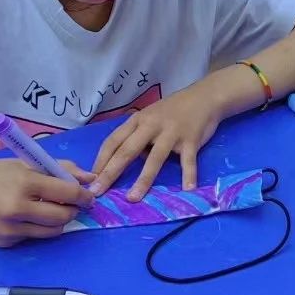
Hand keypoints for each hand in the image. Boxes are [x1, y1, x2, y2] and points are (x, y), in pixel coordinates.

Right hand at [0, 158, 94, 247]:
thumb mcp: (22, 164)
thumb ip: (58, 169)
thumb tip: (89, 177)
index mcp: (25, 182)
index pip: (67, 193)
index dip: (84, 196)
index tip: (90, 196)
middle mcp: (18, 208)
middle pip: (63, 216)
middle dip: (73, 211)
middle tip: (73, 204)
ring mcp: (10, 229)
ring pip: (51, 232)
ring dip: (59, 222)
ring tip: (52, 210)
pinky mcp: (4, 243)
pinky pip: (32, 237)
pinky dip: (37, 228)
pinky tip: (26, 217)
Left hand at [89, 83, 224, 200]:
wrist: (204, 96)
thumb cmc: (174, 110)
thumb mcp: (150, 117)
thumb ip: (138, 136)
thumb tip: (127, 160)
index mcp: (138, 120)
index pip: (113, 141)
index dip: (101, 160)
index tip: (90, 178)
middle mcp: (152, 125)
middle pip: (127, 151)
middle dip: (111, 173)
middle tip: (97, 192)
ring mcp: (172, 133)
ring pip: (155, 158)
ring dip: (143, 180)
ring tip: (133, 198)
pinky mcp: (191, 140)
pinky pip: (188, 161)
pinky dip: (189, 175)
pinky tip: (187, 189)